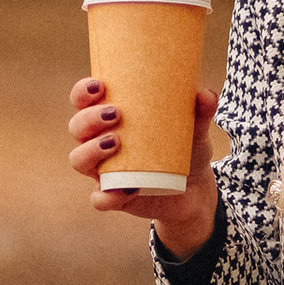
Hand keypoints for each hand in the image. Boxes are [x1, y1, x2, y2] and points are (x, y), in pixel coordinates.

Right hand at [70, 76, 219, 257]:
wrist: (194, 190)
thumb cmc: (184, 149)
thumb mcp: (195, 129)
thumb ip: (201, 111)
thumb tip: (206, 94)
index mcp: (110, 118)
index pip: (83, 101)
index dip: (82, 92)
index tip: (100, 85)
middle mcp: (99, 142)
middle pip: (77, 127)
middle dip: (89, 118)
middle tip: (116, 114)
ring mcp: (104, 171)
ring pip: (79, 160)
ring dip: (90, 150)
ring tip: (116, 143)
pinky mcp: (114, 197)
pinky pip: (99, 199)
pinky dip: (107, 195)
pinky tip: (129, 189)